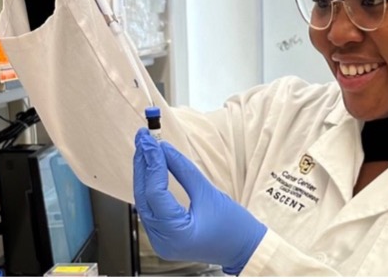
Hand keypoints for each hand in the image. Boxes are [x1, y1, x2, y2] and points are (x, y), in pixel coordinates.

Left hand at [133, 129, 266, 274]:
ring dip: (144, 175)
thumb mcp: (209, 193)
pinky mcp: (163, 236)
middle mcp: (162, 241)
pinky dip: (150, 188)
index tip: (151, 142)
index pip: (155, 193)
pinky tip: (150, 169)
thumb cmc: (234, 227)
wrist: (244, 248)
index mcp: (176, 234)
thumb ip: (183, 170)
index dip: (152, 163)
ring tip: (145, 150)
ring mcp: (161, 241)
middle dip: (143, 165)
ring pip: (144, 203)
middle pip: (144, 197)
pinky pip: (151, 209)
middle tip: (143, 139)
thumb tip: (164, 150)